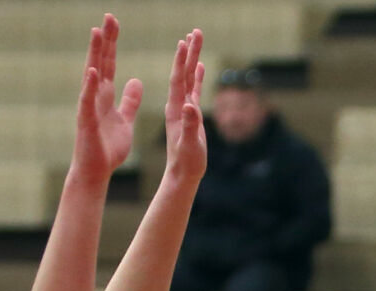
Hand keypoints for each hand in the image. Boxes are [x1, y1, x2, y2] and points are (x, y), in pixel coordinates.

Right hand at [74, 14, 142, 182]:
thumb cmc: (109, 148)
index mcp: (106, 95)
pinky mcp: (86, 120)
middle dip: (105, 40)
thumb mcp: (125, 120)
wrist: (96, 171)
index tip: (114, 23)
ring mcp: (89, 106)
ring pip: (92, 75)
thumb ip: (130, 100)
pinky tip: (92, 71)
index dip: (112, 44)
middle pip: (101, 62)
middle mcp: (95, 96)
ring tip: (97, 33)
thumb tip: (136, 81)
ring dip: (95, 54)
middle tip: (109, 17)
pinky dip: (89, 86)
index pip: (110, 64)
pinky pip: (88, 100)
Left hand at [164, 29, 205, 183]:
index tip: (184, 42)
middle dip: (189, 52)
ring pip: (188, 78)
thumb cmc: (186, 162)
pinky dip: (196, 76)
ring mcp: (185, 108)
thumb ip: (189, 125)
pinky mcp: (192, 114)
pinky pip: (194, 90)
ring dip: (192, 59)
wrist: (183, 174)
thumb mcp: (188, 144)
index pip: (177, 80)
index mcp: (176, 109)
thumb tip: (190, 105)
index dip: (180, 61)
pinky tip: (200, 65)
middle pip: (183, 73)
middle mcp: (179, 105)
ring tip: (196, 40)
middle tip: (195, 31)